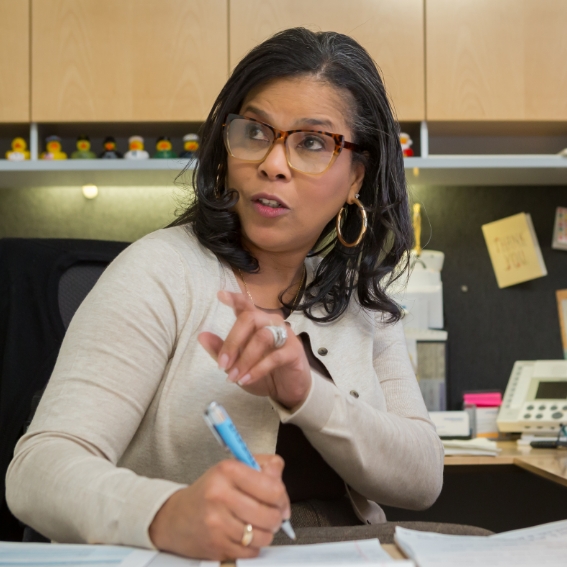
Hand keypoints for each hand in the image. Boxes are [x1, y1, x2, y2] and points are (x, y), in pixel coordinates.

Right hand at [149, 455, 289, 559]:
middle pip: (270, 514)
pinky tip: (244, 535)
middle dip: (277, 517)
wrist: (175, 517)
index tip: (280, 500)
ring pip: (263, 536)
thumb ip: (262, 466)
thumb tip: (279, 474)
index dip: (282, 496)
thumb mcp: (233, 469)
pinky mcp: (216, 545)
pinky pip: (251, 551)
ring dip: (266, 533)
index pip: (272, 488)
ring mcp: (217, 523)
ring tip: (257, 524)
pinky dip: (253, 546)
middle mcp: (220, 495)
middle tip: (272, 514)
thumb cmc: (209, 492)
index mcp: (228, 471)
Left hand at [198, 291, 311, 408]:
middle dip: (233, 341)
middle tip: (222, 364)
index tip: (220, 295)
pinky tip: (246, 380)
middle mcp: (271, 323)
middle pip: (250, 318)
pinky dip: (258, 369)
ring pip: (262, 337)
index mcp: (256, 322)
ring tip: (233, 377)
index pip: (245, 305)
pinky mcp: (295, 351)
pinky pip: (275, 357)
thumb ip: (221, 351)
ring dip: (245, 359)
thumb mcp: (237, 364)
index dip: (234, 299)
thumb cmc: (263, 372)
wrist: (287, 390)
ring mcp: (285, 335)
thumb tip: (202, 336)